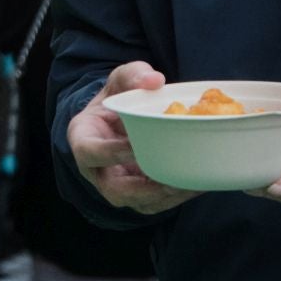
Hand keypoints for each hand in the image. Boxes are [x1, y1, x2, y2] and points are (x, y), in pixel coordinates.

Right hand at [67, 62, 198, 214]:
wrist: (119, 119)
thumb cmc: (117, 98)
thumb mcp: (119, 80)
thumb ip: (133, 75)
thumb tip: (155, 80)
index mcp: (83, 140)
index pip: (91, 152)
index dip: (111, 153)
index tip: (136, 145)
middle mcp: (96, 171)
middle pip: (114, 190)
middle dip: (142, 188)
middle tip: (169, 177)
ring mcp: (118, 187)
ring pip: (138, 202)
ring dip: (164, 196)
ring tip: (190, 183)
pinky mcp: (138, 196)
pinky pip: (155, 204)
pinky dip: (176, 197)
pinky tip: (198, 184)